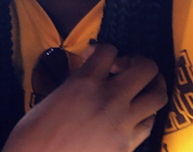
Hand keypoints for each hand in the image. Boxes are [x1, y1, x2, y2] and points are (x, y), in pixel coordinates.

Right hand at [3, 44, 166, 151]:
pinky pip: (149, 123)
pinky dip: (145, 114)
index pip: (109, 50)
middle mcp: (109, 99)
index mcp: (84, 82)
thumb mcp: (54, 96)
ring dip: (150, 87)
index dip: (102, 49)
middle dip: (138, 63)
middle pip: (146, 68)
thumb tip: (90, 74)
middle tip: (123, 69)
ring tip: (137, 89)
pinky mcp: (127, 145)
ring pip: (157, 96)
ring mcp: (122, 123)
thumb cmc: (34, 131)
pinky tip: (133, 115)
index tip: (94, 57)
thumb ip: (77, 82)